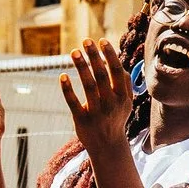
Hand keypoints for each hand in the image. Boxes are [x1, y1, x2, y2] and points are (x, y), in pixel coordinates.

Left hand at [61, 39, 137, 155]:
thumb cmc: (115, 118)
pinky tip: (63, 76)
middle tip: (85, 41)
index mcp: (123, 97)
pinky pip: (74, 103)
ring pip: (88, 86)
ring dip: (81, 67)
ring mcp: (97, 113)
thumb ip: (124, 82)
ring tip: (74, 52)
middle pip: (102, 76)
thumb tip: (116, 58)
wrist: (108, 146)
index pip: (117, 72)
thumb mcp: (125, 102)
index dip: (110, 55)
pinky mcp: (82, 120)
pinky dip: (68, 89)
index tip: (101, 41)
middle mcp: (111, 104)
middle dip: (94, 56)